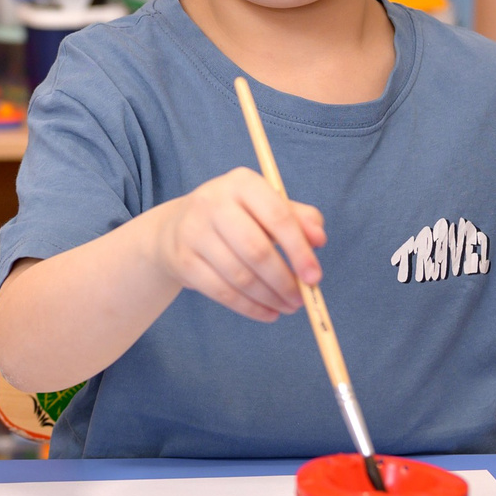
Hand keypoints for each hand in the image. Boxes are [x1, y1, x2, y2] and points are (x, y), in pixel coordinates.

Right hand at [146, 168, 325, 322]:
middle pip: (256, 250)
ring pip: (240, 276)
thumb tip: (319, 239)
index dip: (299, 250)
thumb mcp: (266, 207)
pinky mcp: (182, 260)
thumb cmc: (236, 217)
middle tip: (301, 299)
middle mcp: (213, 202)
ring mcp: (193, 231)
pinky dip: (250, 308)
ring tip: (287, 306)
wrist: (177, 228)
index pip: (277, 216)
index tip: (315, 277)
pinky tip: (267, 313)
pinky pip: (222, 292)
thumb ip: (298, 218)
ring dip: (269, 297)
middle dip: (284, 281)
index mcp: (242, 183)